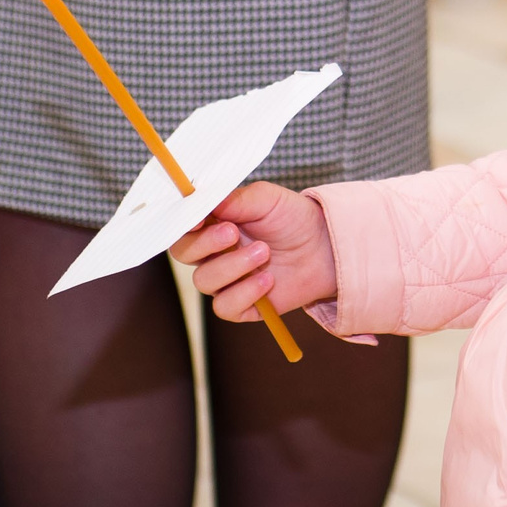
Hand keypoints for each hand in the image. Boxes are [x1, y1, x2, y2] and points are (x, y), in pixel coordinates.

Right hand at [170, 182, 339, 323]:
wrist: (325, 247)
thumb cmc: (292, 218)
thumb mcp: (267, 199)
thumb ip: (236, 199)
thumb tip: (206, 200)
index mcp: (212, 224)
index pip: (181, 226)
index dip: (182, 224)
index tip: (198, 219)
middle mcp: (212, 253)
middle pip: (183, 253)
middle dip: (206, 243)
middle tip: (233, 233)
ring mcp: (226, 280)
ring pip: (204, 280)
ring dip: (233, 266)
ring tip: (265, 252)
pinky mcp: (241, 305)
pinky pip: (225, 307)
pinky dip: (244, 293)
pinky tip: (268, 280)